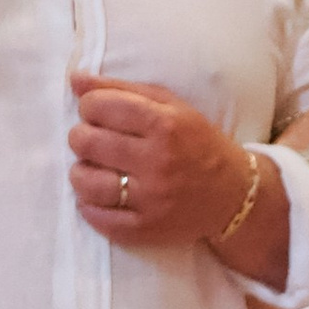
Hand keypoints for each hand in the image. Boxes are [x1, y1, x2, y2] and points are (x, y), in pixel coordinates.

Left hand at [69, 77, 258, 248]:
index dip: (90, 107)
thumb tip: (75, 80)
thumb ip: (122, 89)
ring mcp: (152, 199)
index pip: (98, 106)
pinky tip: (100, 197)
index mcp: (165, 124)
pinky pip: (98, 218)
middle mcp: (158, 161)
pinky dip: (89, 206)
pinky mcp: (147, 228)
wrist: (234, 194)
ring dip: (81, 173)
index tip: (100, 115)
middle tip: (94, 142)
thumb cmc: (197, 143)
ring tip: (94, 169)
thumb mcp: (170, 106)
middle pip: (85, 141)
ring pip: (85, 182)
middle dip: (82, 137)